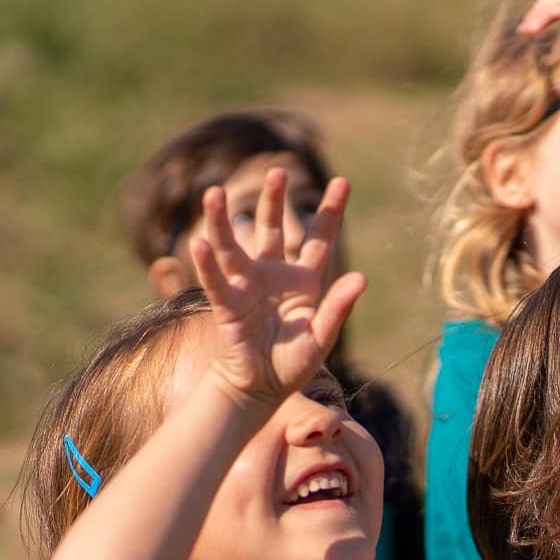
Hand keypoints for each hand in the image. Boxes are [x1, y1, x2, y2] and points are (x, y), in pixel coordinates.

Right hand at [188, 168, 366, 405]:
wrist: (261, 387)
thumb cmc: (294, 362)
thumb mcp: (322, 335)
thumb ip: (339, 307)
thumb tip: (361, 277)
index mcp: (303, 279)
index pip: (318, 238)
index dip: (330, 211)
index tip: (342, 182)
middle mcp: (273, 274)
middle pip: (273, 229)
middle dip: (274, 200)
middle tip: (278, 171)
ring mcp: (246, 285)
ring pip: (233, 246)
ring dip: (222, 221)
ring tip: (213, 193)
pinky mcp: (226, 303)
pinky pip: (214, 279)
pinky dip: (206, 262)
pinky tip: (198, 241)